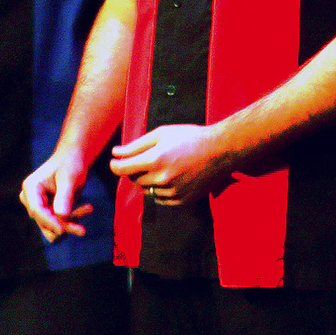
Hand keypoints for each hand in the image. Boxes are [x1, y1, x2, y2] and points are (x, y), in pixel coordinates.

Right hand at [19, 149, 94, 242]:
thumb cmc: (70, 164)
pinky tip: (88, 209)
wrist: (74, 160)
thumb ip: (64, 196)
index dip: (49, 222)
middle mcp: (31, 200)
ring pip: (52, 228)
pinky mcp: (49, 213)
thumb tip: (61, 216)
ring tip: (88, 210)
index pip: (37, 210)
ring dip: (70, 225)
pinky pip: (60, 225)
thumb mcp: (69, 177)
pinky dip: (73, 221)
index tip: (63, 231)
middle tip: (82, 229)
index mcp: (31, 188)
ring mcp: (40, 208)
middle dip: (63, 226)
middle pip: (44, 223)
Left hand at [111, 124, 228, 206]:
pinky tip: (173, 176)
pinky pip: (160, 199)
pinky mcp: (182, 201)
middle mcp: (161, 179)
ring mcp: (172, 192)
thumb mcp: (162, 133)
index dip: (115, 165)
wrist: (220, 150)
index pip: (122, 169)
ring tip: (164, 166)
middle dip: (135, 169)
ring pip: (147, 190)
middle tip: (148, 158)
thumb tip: (116, 153)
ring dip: (149, 180)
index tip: (115, 161)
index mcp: (155, 159)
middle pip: (134, 180)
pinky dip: (161, 189)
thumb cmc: (190, 137)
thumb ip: (136, 145)